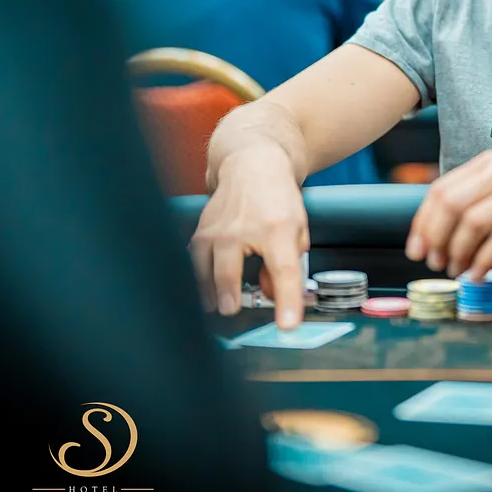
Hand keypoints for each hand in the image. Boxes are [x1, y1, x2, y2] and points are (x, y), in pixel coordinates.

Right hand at [189, 152, 309, 328]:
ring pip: (203, 269)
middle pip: (229, 272)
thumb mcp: (298, 231)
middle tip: (232, 311)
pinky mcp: (201, 231)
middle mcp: (242, 229)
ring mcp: (217, 230)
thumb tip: (272, 297)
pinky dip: (197, 279)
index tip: (287, 325)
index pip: (284, 270)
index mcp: (277, 228)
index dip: (287, 301)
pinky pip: (194, 261)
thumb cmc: (278, 200)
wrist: (253, 166)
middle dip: (228, 297)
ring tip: (215, 306)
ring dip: (208, 292)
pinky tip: (201, 291)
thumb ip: (289, 266)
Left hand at [405, 150, 491, 278]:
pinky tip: (480, 274)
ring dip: (459, 254)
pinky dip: (485, 262)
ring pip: (473, 225)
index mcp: (490, 163)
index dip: (423, 224)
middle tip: (435, 264)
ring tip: (458, 271)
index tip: (417, 249)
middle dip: (436, 241)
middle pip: (451, 208)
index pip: (441, 191)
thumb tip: (445, 228)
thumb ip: (483, 193)